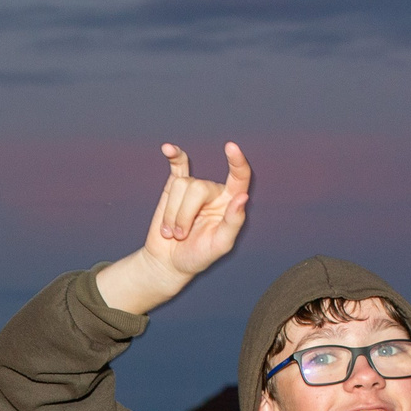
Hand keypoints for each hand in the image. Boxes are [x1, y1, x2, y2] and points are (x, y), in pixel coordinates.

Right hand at [95, 140, 252, 316]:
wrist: (168, 262)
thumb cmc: (198, 256)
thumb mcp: (220, 245)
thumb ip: (233, 222)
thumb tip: (242, 198)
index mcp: (230, 203)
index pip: (239, 177)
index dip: (237, 162)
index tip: (231, 148)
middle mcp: (214, 192)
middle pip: (197, 187)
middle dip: (184, 215)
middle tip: (181, 236)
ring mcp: (193, 188)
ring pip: (180, 186)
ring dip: (171, 215)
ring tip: (172, 232)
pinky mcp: (174, 187)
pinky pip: (176, 166)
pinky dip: (173, 156)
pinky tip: (167, 148)